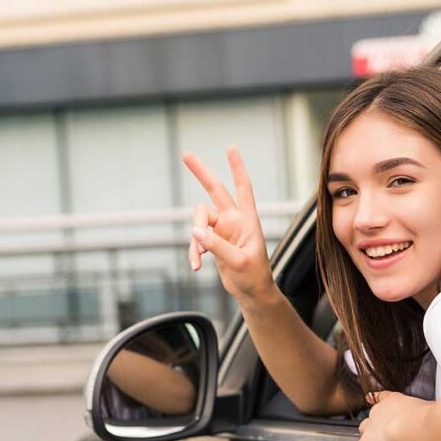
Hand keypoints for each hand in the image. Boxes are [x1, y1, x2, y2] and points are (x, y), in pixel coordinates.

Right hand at [183, 147, 273, 300]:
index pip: (243, 188)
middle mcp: (234, 220)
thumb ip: (218, 246)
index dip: (237, 168)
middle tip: (186, 154)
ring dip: (195, 240)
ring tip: (198, 260)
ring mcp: (222, 230)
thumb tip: (196, 232)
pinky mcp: (214, 241)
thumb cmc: (254, 277)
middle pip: (215, 190)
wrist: (251, 292)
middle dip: (201, 173)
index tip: (231, 148)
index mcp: (248, 220)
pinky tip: (196, 265)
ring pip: (198, 222)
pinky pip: (197, 239)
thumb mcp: (238, 262)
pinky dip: (194, 251)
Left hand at [351, 391, 429, 440]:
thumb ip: (426, 410)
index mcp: (393, 400)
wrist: (412, 427)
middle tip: (385, 430)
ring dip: (367, 435)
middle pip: (371, 416)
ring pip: (363, 430)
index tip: (371, 397)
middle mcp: (378, 410)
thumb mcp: (428, 408)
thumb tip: (435, 410)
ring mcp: (370, 427)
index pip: (382, 397)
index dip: (376, 399)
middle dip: (375, 423)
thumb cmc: (424, 417)